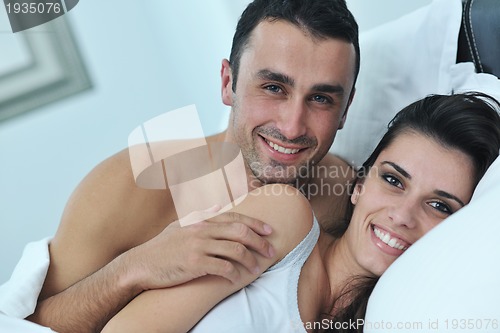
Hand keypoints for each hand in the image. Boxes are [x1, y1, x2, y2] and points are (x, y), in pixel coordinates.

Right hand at [122, 210, 275, 291]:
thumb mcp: (178, 226)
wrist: (140, 265)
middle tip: (270, 251)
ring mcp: (198, 246)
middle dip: (259, 241)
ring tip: (256, 268)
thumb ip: (199, 215)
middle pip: (240, 232)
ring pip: (235, 250)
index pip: (234, 218)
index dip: (254, 224)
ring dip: (250, 260)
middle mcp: (201, 230)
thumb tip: (217, 206)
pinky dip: (234, 274)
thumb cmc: (160, 247)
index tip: (269, 231)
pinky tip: (237, 279)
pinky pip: (223, 267)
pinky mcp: (193, 263)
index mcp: (200, 220)